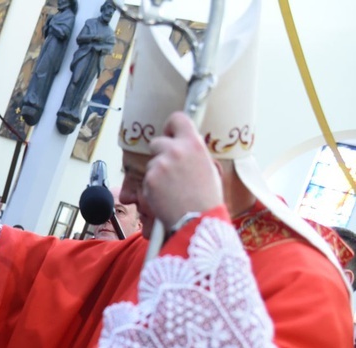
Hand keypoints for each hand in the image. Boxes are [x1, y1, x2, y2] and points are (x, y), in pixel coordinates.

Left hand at [144, 111, 222, 229]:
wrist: (197, 221)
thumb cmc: (207, 198)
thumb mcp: (209, 168)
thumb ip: (194, 153)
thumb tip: (185, 146)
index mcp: (194, 144)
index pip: (177, 118)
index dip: (171, 125)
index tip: (170, 133)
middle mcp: (175, 150)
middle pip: (157, 142)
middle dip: (161, 154)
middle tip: (171, 170)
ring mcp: (160, 165)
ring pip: (152, 163)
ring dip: (157, 173)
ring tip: (172, 189)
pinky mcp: (149, 180)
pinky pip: (147, 179)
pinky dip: (152, 187)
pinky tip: (165, 196)